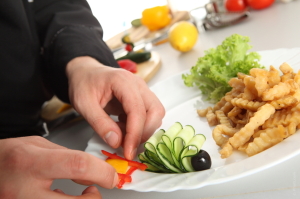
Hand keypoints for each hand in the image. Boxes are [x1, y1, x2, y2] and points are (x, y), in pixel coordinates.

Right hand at [0, 136, 117, 198]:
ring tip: (80, 196)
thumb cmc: (9, 157)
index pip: (77, 166)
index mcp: (31, 163)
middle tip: (95, 190)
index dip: (102, 172)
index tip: (112, 175)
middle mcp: (25, 192)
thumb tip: (94, 172)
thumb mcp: (39, 145)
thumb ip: (68, 157)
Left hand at [66, 56, 164, 159]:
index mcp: (123, 82)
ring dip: (144, 130)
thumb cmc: (83, 85)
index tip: (128, 152)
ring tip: (123, 136)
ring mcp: (142, 90)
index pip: (138, 110)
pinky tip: (123, 128)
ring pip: (156, 113)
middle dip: (145, 133)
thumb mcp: (84, 104)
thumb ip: (100, 123)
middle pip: (155, 111)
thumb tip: (117, 143)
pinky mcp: (142, 98)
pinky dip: (140, 127)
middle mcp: (138, 84)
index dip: (135, 133)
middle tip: (128, 146)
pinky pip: (150, 115)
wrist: (85, 73)